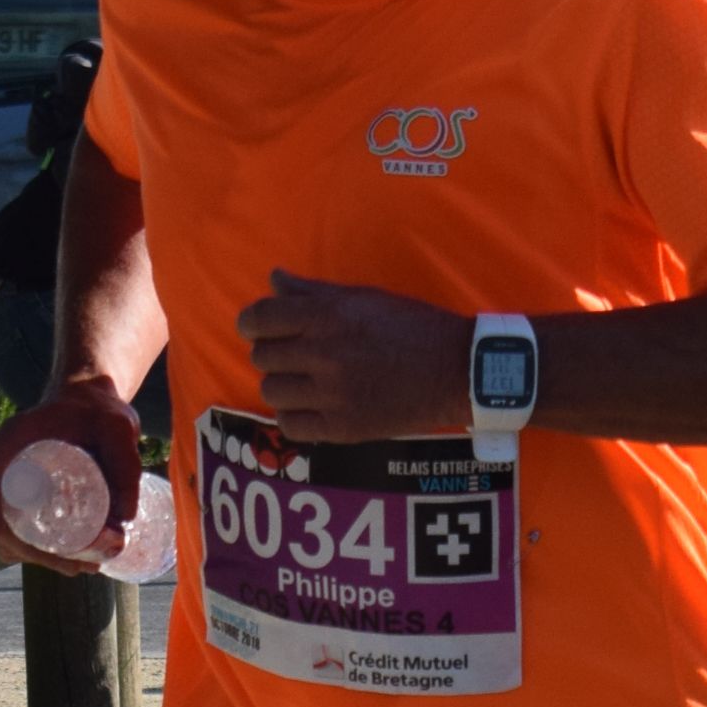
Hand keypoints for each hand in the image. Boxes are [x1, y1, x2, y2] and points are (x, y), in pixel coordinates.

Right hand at [0, 373, 141, 569]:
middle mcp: (0, 466)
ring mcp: (8, 485)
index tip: (30, 548)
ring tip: (87, 566)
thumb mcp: (117, 426)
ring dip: (39, 559)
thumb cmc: (99, 408)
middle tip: (82, 566)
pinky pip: (20, 531)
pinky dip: (40, 552)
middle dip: (35, 555)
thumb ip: (126, 462)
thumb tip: (124, 518)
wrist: (89, 400)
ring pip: (10, 534)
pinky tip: (72, 563)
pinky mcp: (22, 497)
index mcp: (10, 443)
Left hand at [240, 269, 469, 442]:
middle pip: (262, 356)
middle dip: (272, 353)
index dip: (250, 323)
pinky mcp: (342, 428)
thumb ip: (313, 291)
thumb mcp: (364, 298)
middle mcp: (326, 354)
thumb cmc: (412, 327)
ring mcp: (333, 394)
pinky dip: (294, 416)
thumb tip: (274, 279)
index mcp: (329, 316)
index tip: (256, 329)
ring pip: (271, 391)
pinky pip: (290, 425)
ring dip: (282, 385)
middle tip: (293, 356)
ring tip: (304, 382)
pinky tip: (312, 407)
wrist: (456, 371)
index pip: (260, 318)